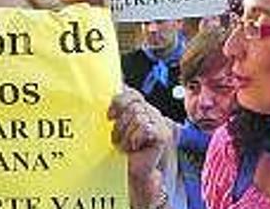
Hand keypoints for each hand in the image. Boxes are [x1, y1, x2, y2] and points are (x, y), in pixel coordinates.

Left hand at [108, 87, 172, 207]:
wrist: (137, 177)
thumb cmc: (126, 155)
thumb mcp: (118, 130)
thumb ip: (116, 113)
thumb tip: (107, 97)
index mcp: (141, 109)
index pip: (132, 93)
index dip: (119, 101)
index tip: (109, 116)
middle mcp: (152, 113)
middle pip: (133, 103)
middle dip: (120, 123)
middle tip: (117, 140)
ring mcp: (160, 123)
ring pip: (138, 115)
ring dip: (127, 134)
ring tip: (126, 146)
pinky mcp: (163, 135)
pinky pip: (145, 127)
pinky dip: (135, 138)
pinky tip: (135, 148)